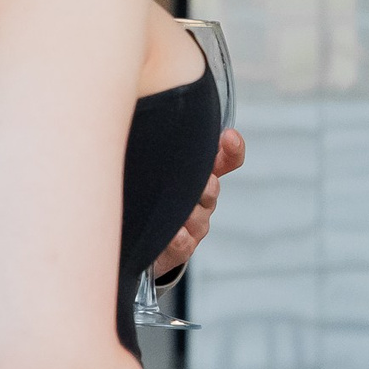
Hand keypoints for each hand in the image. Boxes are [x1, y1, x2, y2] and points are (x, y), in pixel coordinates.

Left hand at [150, 129, 244, 279]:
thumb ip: (165, 148)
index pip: (228, 159)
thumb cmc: (149, 196)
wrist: (136, 241)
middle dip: (204, 185)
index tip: (229, 137)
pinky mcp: (180, 249)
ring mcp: (193, 226)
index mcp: (202, 175)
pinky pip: (184, 243)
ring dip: (187, 212)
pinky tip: (172, 234)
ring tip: (171, 211)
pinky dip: (180, 238)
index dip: (232, 149)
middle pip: (212, 189)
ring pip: (199, 216)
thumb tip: (158, 119)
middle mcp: (202, 200)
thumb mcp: (156, 167)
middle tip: (196, 181)